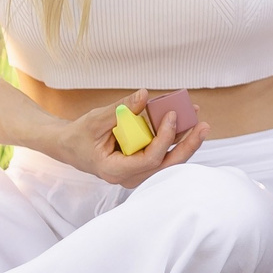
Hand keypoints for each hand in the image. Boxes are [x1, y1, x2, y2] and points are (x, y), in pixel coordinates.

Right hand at [56, 89, 205, 185]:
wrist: (69, 147)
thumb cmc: (79, 136)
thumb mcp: (95, 120)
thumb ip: (120, 109)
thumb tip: (144, 94)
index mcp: (115, 170)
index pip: (150, 159)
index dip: (165, 138)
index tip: (171, 115)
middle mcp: (129, 177)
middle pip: (165, 166)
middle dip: (187, 146)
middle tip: (203, 126)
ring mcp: (136, 174)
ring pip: (167, 163)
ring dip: (184, 143)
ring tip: (199, 123)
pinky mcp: (140, 165)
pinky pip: (161, 156)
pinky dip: (173, 142)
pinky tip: (184, 126)